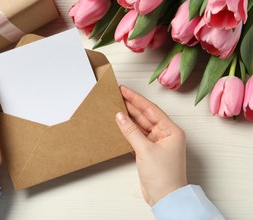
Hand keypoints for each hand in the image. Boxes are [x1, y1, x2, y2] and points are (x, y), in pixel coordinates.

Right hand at [116, 85, 186, 205]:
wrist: (165, 197)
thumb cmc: (164, 176)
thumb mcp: (145, 150)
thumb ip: (131, 131)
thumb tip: (120, 116)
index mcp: (171, 131)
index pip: (151, 109)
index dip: (136, 98)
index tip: (124, 90)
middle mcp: (166, 135)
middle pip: (146, 115)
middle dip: (131, 105)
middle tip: (117, 95)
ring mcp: (158, 143)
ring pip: (141, 125)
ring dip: (129, 117)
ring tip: (116, 106)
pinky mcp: (149, 151)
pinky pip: (138, 135)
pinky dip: (129, 130)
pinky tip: (120, 123)